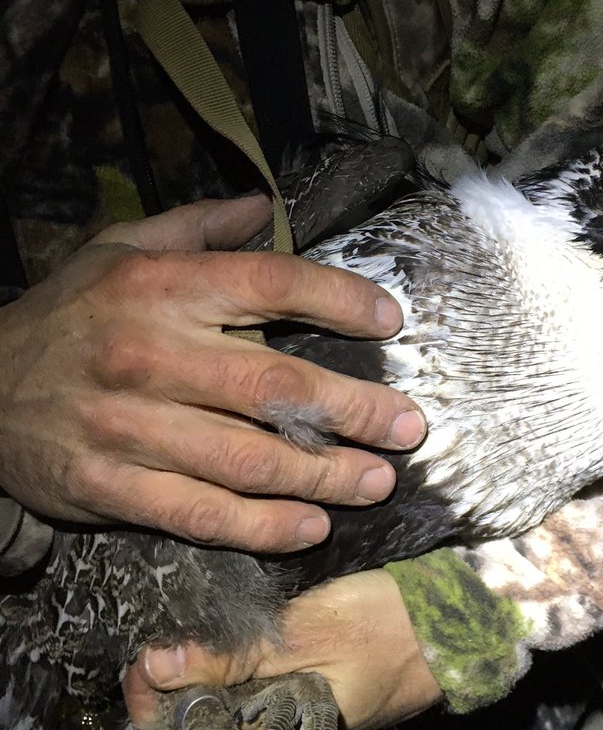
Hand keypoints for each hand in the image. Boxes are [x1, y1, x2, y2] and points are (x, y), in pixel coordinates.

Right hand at [0, 196, 424, 550]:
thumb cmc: (66, 314)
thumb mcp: (117, 249)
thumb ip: (195, 226)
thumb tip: (264, 204)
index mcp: (158, 287)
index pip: (267, 284)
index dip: (336, 299)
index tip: (389, 321)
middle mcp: (149, 355)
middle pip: (273, 387)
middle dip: (354, 409)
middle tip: (409, 426)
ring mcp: (129, 427)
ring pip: (246, 460)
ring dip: (323, 476)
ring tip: (377, 480)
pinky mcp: (111, 488)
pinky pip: (199, 513)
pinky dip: (260, 525)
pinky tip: (311, 525)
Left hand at [124, 569, 442, 729]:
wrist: (461, 620)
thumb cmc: (389, 624)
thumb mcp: (305, 629)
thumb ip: (233, 654)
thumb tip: (159, 664)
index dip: (153, 708)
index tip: (145, 658)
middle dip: (174, 685)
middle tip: (167, 632)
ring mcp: (301, 721)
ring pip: (229, 710)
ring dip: (205, 673)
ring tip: (194, 627)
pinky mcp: (314, 699)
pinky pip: (260, 694)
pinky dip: (238, 666)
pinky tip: (234, 630)